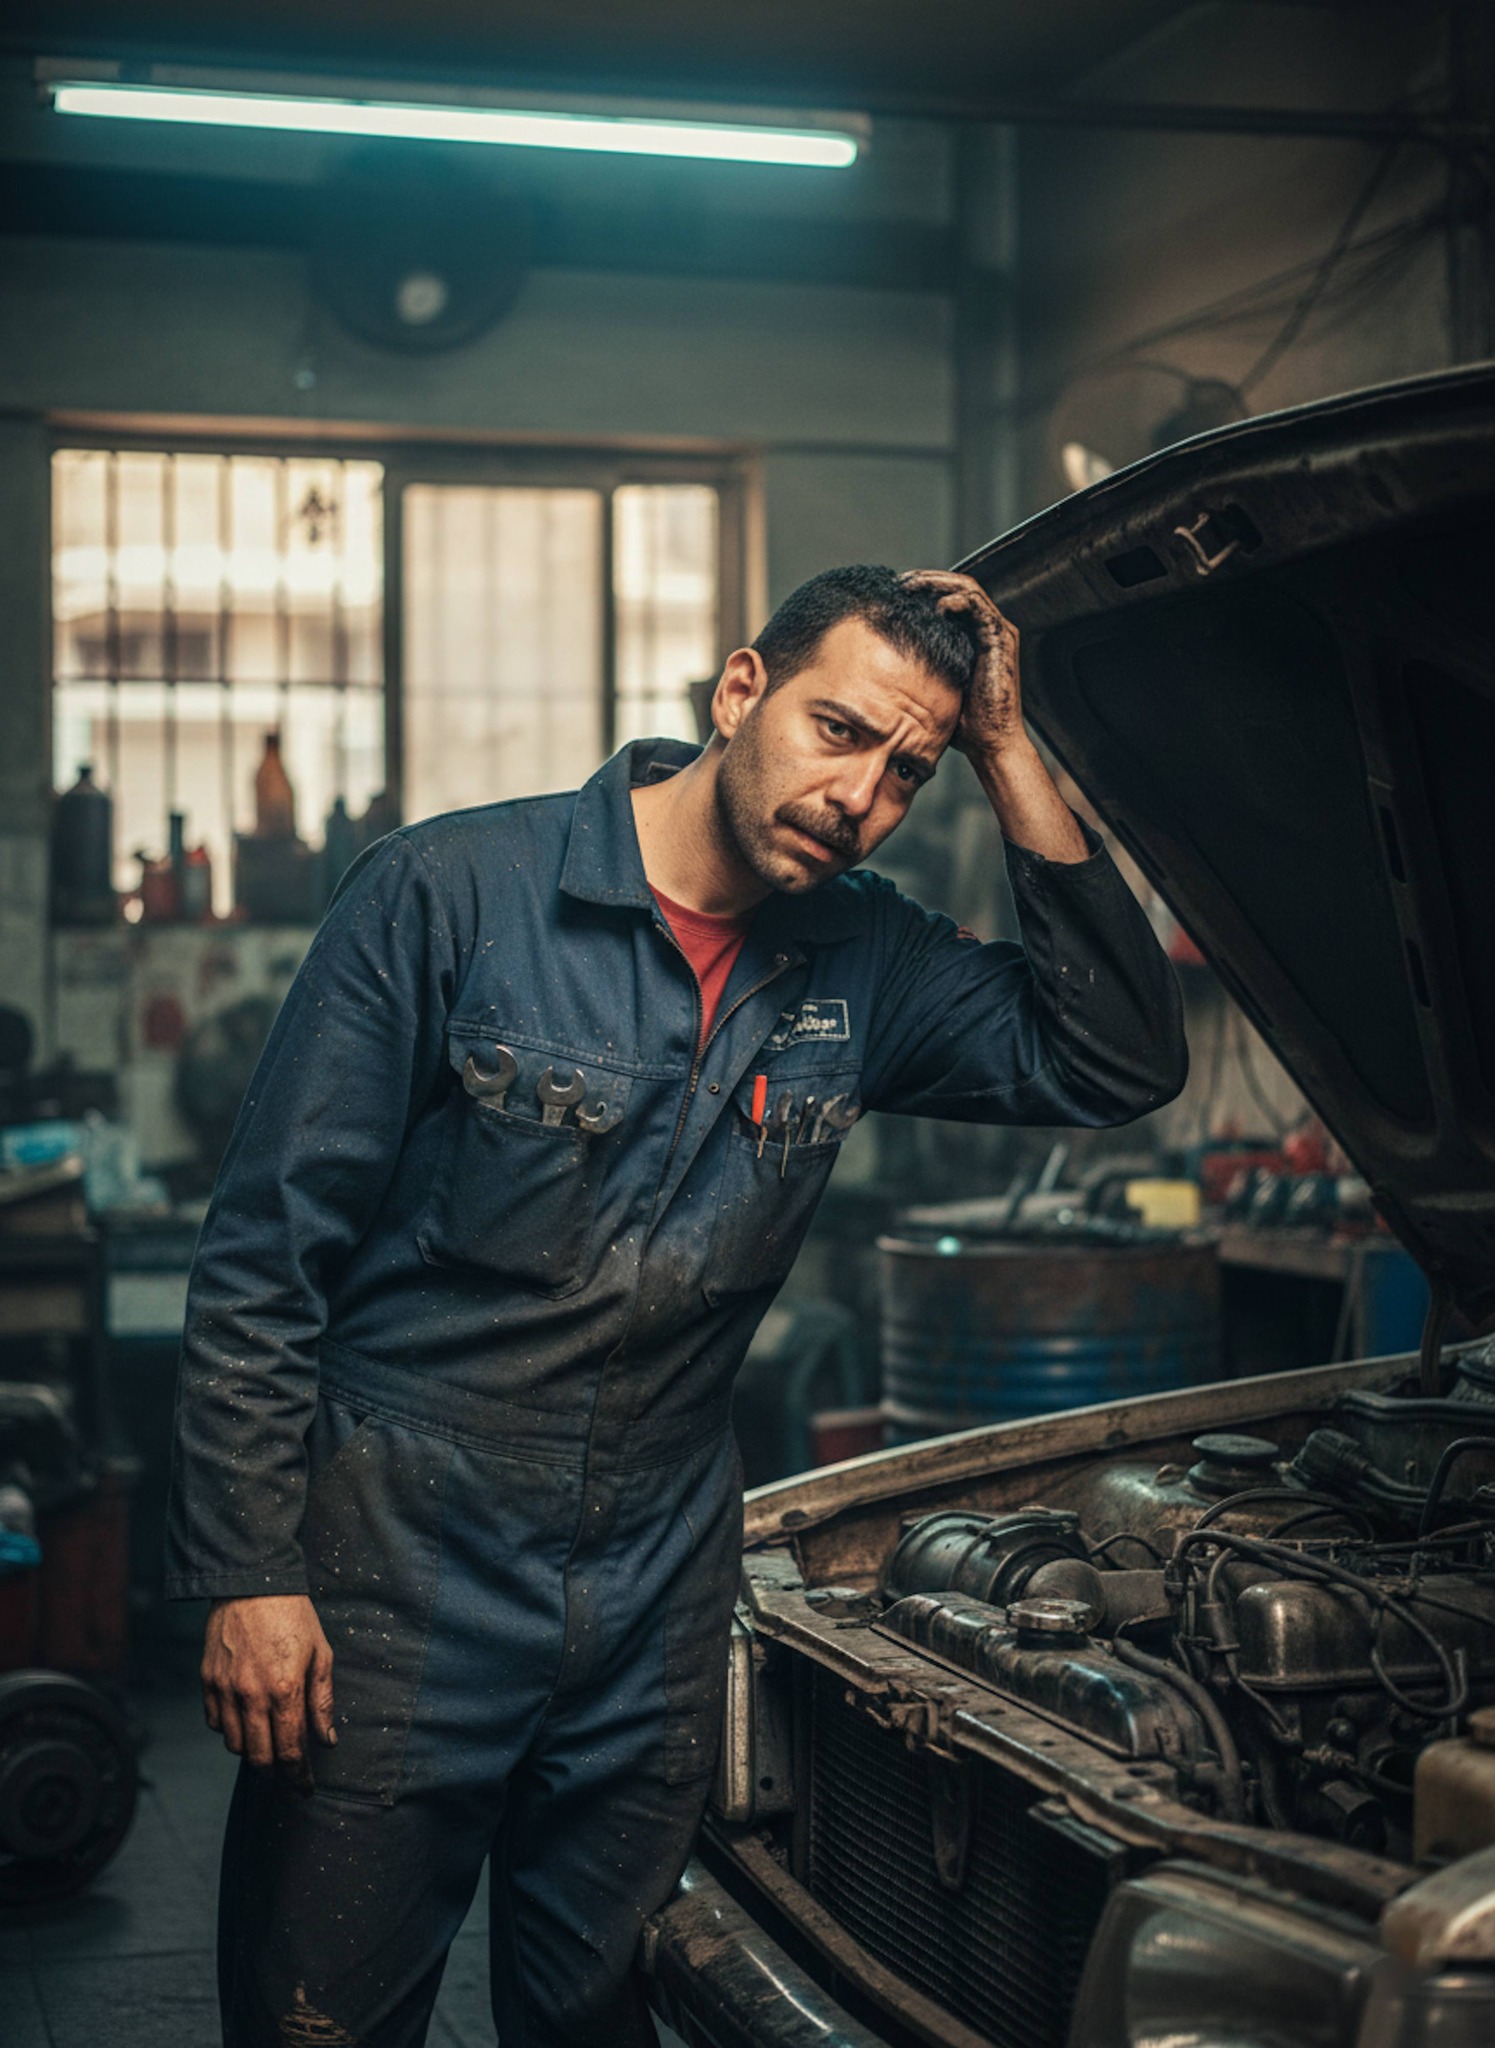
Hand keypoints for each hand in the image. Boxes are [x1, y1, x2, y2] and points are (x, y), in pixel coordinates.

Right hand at [201, 1593, 335, 1795]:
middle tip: (288, 1770)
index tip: (306, 1788)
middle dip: (276, 1771)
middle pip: (260, 1758)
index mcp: (285, 1689)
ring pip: (235, 1745)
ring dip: (253, 1752)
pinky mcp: (207, 1681)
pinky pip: (215, 1724)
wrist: (252, 1582)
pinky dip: (231, 1731)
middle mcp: (251, 1695)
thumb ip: (323, 1701)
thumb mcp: (321, 1653)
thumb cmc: (293, 1616)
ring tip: (268, 1743)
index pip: (291, 1751)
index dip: (299, 1776)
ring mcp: (225, 1689)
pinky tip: (246, 1721)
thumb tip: (328, 1740)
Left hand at [900, 569, 1024, 760]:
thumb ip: (919, 669)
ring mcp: (997, 632)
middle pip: (958, 586)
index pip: (948, 596)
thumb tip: (881, 666)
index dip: (923, 589)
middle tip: (900, 581)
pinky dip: (958, 601)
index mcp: (972, 635)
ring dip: (939, 583)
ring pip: (969, 589)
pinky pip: (979, 608)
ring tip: (913, 585)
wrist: (990, 742)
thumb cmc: (964, 723)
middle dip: (928, 579)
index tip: (895, 592)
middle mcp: (987, 628)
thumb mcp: (933, 687)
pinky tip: (938, 607)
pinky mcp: (1001, 639)